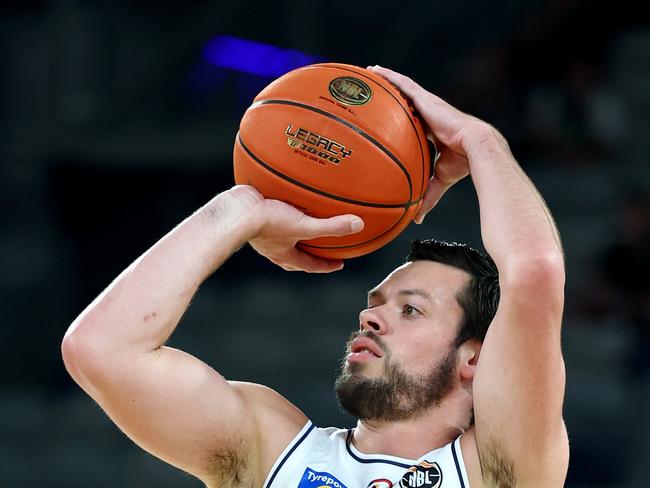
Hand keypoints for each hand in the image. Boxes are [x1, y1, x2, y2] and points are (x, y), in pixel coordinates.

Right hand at [240, 186, 363, 272]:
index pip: (309, 266)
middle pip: (294, 256)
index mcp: (284, 254)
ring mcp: (262, 232)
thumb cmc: (267, 222)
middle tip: (322, 250)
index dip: (325, 266)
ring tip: (305, 222)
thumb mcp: (304, 226)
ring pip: (282, 236)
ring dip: (294, 232)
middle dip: (309, 254)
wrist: (236, 210)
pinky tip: (287, 197)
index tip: (338, 264)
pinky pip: (273, 215)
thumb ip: (331, 227)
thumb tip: (358, 225)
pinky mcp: (255, 215)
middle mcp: (272, 247)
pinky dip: (283, 210)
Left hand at [368, 65, 505, 223]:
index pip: (414, 121)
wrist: (478, 148)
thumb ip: (427, 195)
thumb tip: (416, 218)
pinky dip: (389, 77)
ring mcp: (428, 104)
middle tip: (371, 91)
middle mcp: (429, 114)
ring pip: (402, 88)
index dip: (401, 117)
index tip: (387, 116)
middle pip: (405, 100)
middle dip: (390, 94)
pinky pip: (404, 84)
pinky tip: (375, 71)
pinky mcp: (426, 99)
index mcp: (433, 129)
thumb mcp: (440, 180)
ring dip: (386, 80)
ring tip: (368, 73)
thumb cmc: (463, 163)